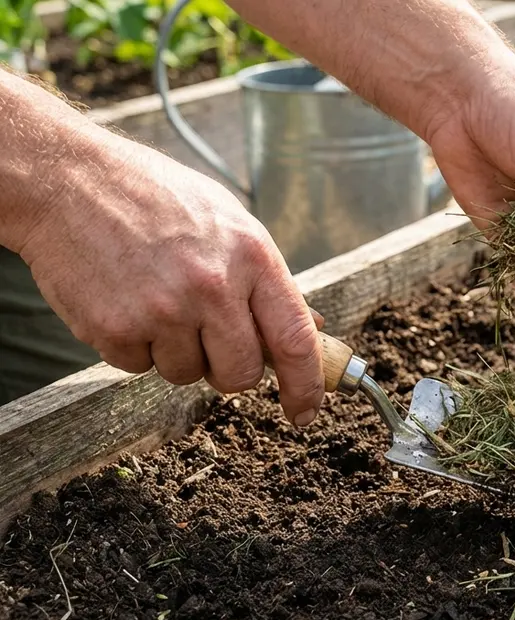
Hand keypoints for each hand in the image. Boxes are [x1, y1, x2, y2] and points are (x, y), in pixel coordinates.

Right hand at [18, 134, 326, 425]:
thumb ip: (268, 280)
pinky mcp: (115, 329)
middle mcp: (212, 288)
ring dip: (175, 352)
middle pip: (241, 374)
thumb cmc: (156, 197)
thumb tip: (311, 328)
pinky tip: (125, 300)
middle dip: (229, 369)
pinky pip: (138, 368)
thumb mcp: (229, 221)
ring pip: (187, 375)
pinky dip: (133, 346)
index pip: (296, 341)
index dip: (305, 386)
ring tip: (156, 299)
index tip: (304, 412)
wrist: (70, 179)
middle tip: (208, 337)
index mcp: (252, 258)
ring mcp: (162, 311)